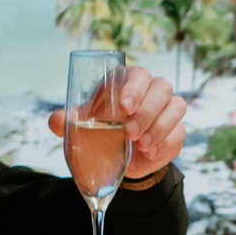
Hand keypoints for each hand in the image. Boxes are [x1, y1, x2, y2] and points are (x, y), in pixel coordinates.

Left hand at [47, 62, 187, 184]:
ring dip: (158, 125)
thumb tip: (56, 120)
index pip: (136, 74)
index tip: (124, 106)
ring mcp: (167, 109)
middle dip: (146, 110)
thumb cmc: (102, 134)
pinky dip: (165, 142)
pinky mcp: (176, 130)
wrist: (122, 160)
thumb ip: (69, 123)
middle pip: (161, 87)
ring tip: (141, 144)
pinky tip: (150, 152)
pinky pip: (179, 130)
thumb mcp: (83, 128)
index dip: (133, 87)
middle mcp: (151, 90)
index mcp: (127, 82)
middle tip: (130, 132)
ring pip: (176, 105)